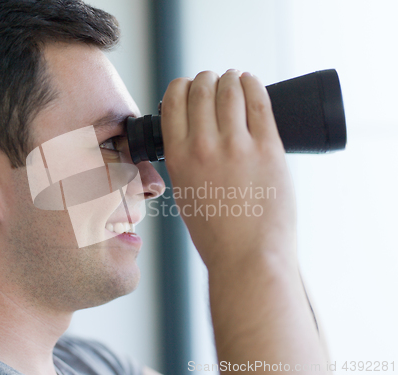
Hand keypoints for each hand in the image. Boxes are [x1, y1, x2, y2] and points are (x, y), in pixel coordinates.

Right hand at [161, 70, 296, 268]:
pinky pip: (260, 102)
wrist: (248, 258)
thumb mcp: (186, 195)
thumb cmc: (216, 234)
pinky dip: (253, 85)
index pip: (174, 101)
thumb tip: (194, 136)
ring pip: (230, 89)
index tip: (188, 87)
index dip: (181, 86)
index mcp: (179, 158)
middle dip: (205, 79)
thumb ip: (185, 162)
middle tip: (212, 81)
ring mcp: (238, 146)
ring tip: (233, 78)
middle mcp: (204, 146)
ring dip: (230, 78)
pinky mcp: (269, 149)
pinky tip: (250, 81)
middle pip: (202, 89)